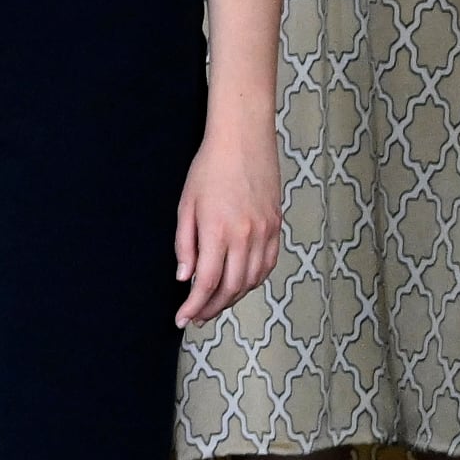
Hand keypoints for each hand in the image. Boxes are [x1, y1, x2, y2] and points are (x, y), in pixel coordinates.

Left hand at [174, 120, 281, 325]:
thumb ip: (185, 244)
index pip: (207, 282)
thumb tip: (185, 278)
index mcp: (217, 231)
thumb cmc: (208, 169)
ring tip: (215, 305)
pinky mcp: (276, 226)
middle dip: (212, 307)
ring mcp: (265, 232)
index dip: (194, 305)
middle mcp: (245, 236)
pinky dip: (253, 280)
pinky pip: (267, 264)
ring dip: (233, 298)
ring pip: (251, 279)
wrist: (243, 141)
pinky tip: (240, 285)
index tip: (183, 318)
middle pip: (231, 287)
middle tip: (197, 316)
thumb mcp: (186, 206)